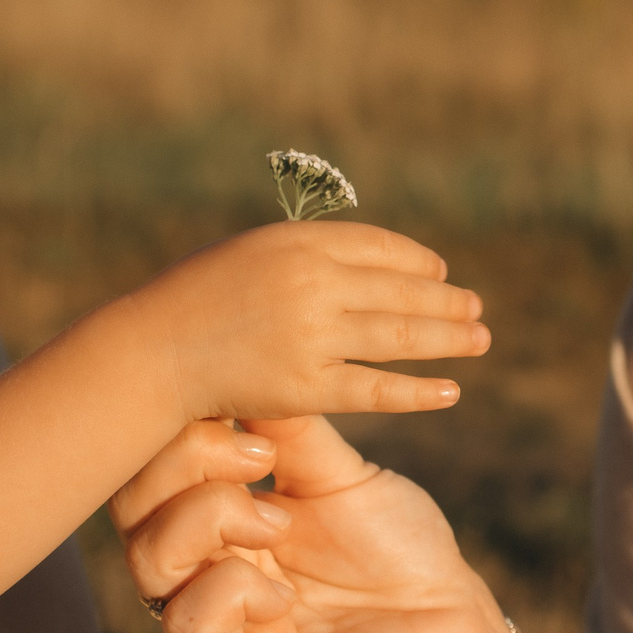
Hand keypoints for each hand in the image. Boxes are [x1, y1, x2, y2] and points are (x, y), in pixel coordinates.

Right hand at [113, 415, 583, 632]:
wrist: (461, 629)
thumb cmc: (400, 551)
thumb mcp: (336, 474)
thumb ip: (282, 427)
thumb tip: (232, 352)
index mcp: (219, 521)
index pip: (150, 468)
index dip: (177, 429)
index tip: (238, 410)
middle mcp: (204, 571)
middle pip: (130, 509)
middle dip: (182, 462)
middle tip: (258, 455)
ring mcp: (220, 628)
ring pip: (148, 562)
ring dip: (207, 518)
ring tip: (278, 520)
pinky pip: (188, 626)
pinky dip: (231, 590)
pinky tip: (286, 592)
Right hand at [117, 222, 490, 422]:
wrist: (153, 349)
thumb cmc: (196, 299)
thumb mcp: (252, 253)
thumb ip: (307, 255)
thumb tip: (366, 264)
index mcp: (300, 240)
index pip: (381, 247)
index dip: (418, 262)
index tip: (441, 274)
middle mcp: (312, 282)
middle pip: (402, 291)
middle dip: (446, 301)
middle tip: (477, 309)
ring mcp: (311, 335)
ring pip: (399, 337)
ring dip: (448, 338)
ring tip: (480, 340)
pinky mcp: (305, 386)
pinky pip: (376, 389)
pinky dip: (418, 391)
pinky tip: (450, 391)